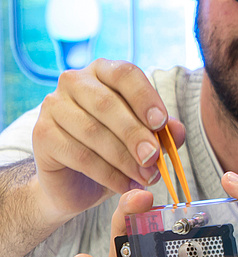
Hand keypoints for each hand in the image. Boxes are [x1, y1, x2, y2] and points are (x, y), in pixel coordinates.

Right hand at [31, 59, 186, 223]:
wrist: (75, 182)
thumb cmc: (114, 151)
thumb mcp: (145, 141)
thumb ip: (163, 133)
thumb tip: (178, 130)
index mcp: (103, 72)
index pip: (125, 74)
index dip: (145, 97)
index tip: (162, 123)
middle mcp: (74, 82)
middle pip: (107, 103)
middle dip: (135, 134)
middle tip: (153, 158)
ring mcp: (53, 106)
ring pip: (93, 131)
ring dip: (124, 158)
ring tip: (145, 177)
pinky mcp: (41, 134)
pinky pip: (79, 154)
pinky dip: (107, 173)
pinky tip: (124, 185)